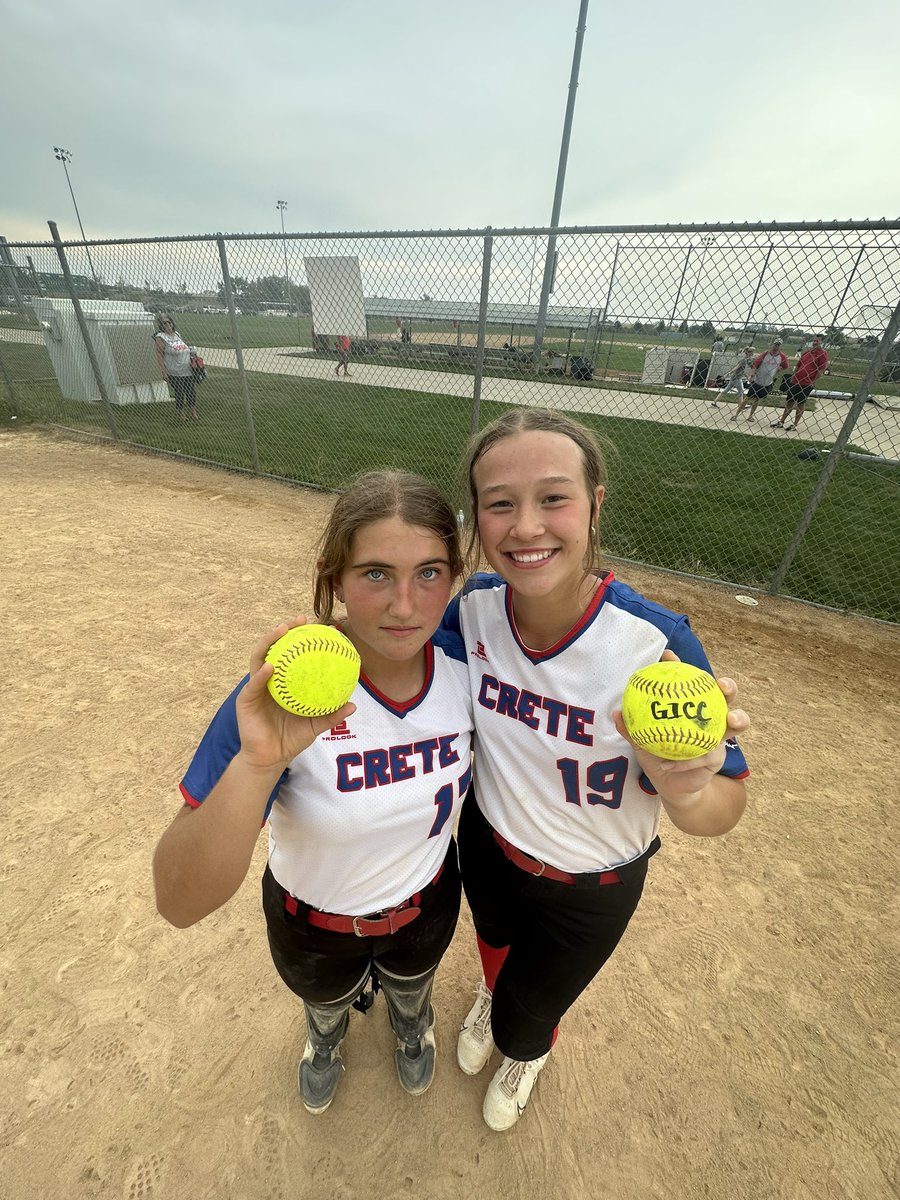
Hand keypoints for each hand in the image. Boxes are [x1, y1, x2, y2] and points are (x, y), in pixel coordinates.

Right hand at [234, 617, 355, 770]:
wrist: (270, 759)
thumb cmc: (290, 739)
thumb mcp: (314, 725)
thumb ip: (331, 715)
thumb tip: (353, 705)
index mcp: (284, 682)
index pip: (293, 654)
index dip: (303, 639)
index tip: (320, 627)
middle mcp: (269, 680)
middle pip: (274, 648)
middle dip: (284, 630)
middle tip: (300, 620)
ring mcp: (256, 687)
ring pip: (259, 658)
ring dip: (269, 642)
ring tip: (282, 631)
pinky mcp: (245, 699)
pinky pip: (253, 684)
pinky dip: (260, 674)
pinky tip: (270, 666)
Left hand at [613, 650, 748, 804]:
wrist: (669, 785)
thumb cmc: (656, 755)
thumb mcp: (641, 741)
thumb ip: (631, 729)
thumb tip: (615, 713)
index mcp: (692, 706)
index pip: (689, 681)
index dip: (681, 666)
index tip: (668, 655)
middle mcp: (710, 717)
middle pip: (726, 696)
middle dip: (728, 686)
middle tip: (721, 684)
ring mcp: (718, 736)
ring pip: (736, 723)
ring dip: (737, 718)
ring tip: (731, 718)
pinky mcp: (718, 758)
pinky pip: (704, 757)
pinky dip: (684, 762)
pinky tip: (668, 764)